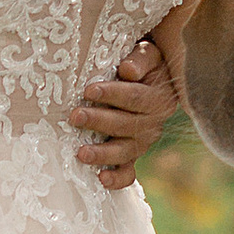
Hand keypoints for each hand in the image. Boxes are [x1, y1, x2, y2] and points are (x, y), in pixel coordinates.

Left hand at [72, 34, 179, 190]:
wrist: (151, 79)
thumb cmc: (142, 62)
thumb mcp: (148, 53)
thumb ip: (140, 59)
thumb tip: (128, 70)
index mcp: (159, 97)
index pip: (135, 97)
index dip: (112, 94)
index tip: (89, 89)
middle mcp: (153, 123)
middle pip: (126, 125)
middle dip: (99, 121)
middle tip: (75, 116)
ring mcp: (142, 141)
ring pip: (125, 152)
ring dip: (103, 154)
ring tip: (81, 153)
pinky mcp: (132, 155)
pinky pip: (128, 172)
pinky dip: (116, 179)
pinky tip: (101, 180)